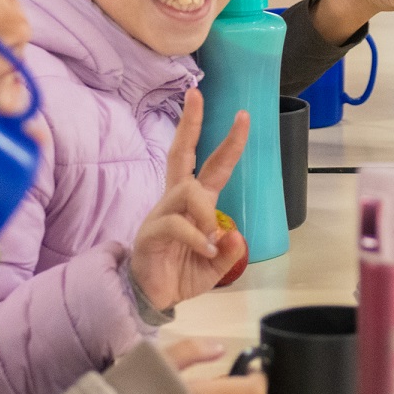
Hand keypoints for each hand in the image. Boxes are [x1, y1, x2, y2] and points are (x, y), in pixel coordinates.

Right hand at [131, 91, 249, 309]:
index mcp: (195, 203)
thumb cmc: (180, 274)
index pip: (212, 164)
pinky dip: (196, 236)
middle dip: (190, 123)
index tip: (242, 114)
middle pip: (181, 153)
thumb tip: (235, 234)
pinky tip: (205, 251)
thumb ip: (229, 252)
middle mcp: (177, 201)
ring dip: (205, 212)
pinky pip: (176, 224)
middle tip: (196, 95)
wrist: (150, 299)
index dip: (229, 141)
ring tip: (212, 240)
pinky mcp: (150, 233)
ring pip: (187, 191)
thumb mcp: (215, 266)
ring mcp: (161, 214)